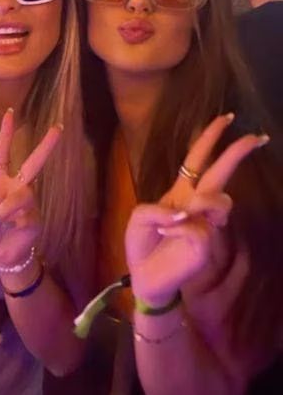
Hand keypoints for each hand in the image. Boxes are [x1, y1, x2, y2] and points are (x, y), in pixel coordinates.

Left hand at [0, 109, 61, 268]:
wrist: (1, 257)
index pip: (2, 154)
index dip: (5, 134)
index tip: (10, 113)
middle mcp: (17, 188)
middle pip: (34, 163)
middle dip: (46, 146)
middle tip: (58, 128)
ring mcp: (28, 204)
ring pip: (25, 194)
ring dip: (9, 206)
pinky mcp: (34, 219)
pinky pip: (26, 214)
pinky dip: (12, 221)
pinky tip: (8, 228)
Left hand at [125, 114, 267, 307]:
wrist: (145, 276)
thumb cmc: (143, 244)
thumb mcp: (138, 217)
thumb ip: (156, 209)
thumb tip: (184, 213)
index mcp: (181, 191)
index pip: (198, 159)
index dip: (210, 137)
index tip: (227, 118)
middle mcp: (196, 204)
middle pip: (221, 172)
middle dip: (238, 152)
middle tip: (257, 137)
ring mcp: (204, 224)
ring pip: (219, 200)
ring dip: (203, 201)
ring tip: (186, 212)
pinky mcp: (206, 244)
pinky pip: (198, 227)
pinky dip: (180, 229)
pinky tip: (169, 236)